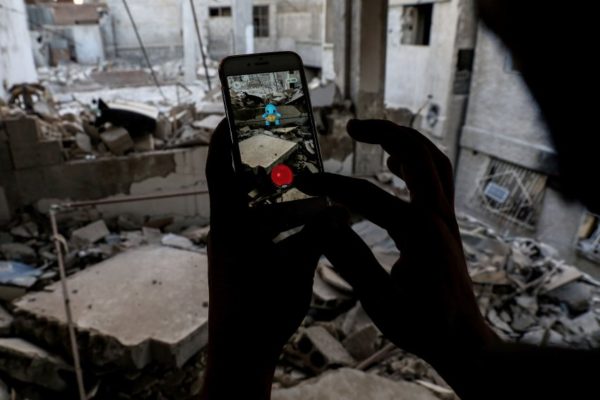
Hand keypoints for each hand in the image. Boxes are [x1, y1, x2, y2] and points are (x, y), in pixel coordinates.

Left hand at [201, 120, 342, 398]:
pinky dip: (278, 220)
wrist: (241, 353)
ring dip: (274, 196)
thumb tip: (341, 213)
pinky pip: (259, 229)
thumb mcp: (294, 272)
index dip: (223, 140)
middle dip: (259, 164)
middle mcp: (227, 232)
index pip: (220, 171)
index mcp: (231, 227)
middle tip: (285, 148)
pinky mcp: (241, 262)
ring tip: (303, 188)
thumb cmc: (261, 313)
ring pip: (252, 208)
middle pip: (239, 184)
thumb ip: (317, 239)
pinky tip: (303, 224)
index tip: (233, 115)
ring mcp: (233, 248)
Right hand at [296, 120, 497, 375]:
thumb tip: (321, 224)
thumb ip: (350, 260)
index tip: (303, 180)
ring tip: (374, 134)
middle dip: (383, 132)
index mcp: (416, 232)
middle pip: (415, 154)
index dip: (330, 185)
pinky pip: (437, 178)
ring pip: (433, 159)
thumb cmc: (422, 327)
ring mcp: (446, 218)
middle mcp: (436, 216)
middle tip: (351, 126)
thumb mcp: (379, 301)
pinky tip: (395, 163)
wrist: (463, 342)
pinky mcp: (447, 224)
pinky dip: (418, 160)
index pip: (366, 195)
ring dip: (405, 140)